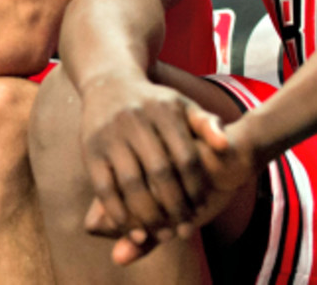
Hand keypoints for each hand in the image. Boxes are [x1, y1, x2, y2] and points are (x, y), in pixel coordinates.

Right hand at [79, 76, 219, 245]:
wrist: (108, 82)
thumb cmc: (153, 102)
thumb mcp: (182, 105)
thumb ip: (207, 125)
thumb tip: (226, 146)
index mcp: (164, 111)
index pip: (187, 158)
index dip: (195, 189)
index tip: (200, 209)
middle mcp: (136, 120)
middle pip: (160, 174)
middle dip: (175, 207)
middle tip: (184, 230)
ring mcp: (110, 135)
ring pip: (132, 184)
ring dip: (148, 216)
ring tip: (161, 234)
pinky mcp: (90, 149)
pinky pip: (104, 188)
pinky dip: (119, 213)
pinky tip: (133, 229)